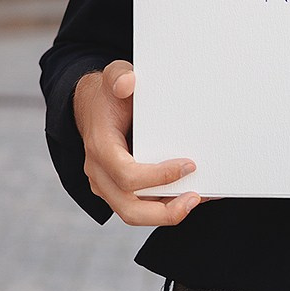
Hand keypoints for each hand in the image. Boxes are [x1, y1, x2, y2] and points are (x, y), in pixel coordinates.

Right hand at [74, 60, 201, 225]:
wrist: (93, 107)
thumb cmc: (107, 95)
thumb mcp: (112, 76)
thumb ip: (119, 75)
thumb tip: (128, 83)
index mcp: (99, 147)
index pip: (127, 175)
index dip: (158, 176)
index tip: (188, 165)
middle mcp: (99, 173)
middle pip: (128, 209)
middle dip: (164, 211)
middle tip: (194, 198)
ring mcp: (107, 185)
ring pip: (134, 214)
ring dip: (167, 213)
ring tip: (196, 199)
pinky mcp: (118, 191)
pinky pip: (140, 208)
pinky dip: (164, 207)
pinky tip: (188, 195)